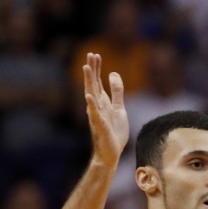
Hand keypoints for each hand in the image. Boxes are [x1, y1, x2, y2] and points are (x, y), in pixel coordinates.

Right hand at [82, 52, 127, 166]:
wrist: (111, 153)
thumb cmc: (114, 132)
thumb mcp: (119, 109)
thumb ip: (117, 93)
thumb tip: (114, 73)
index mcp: (102, 103)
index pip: (98, 83)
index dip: (97, 69)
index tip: (95, 55)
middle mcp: (97, 107)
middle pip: (94, 85)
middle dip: (92, 70)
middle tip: (91, 55)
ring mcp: (97, 116)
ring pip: (91, 96)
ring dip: (89, 82)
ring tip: (86, 68)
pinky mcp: (100, 127)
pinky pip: (95, 115)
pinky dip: (92, 105)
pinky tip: (88, 96)